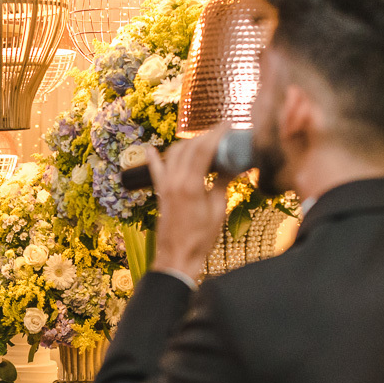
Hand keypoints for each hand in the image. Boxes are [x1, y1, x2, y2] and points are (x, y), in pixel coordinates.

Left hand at [149, 124, 236, 280]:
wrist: (177, 257)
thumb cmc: (201, 238)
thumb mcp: (218, 209)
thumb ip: (223, 183)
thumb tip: (234, 165)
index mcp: (191, 185)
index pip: (203, 149)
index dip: (216, 134)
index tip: (228, 125)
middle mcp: (174, 181)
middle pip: (189, 147)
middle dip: (205, 136)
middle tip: (221, 133)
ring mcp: (165, 186)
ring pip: (174, 154)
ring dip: (188, 143)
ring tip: (203, 141)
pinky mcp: (160, 193)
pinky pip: (156, 170)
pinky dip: (154, 158)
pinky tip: (150, 148)